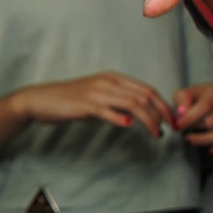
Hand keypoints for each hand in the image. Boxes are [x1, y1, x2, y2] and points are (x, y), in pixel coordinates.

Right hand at [10, 71, 173, 137]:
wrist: (41, 99)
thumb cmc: (69, 100)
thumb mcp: (98, 98)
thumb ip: (117, 103)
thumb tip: (136, 116)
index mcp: (113, 78)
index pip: (147, 89)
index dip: (163, 104)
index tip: (171, 120)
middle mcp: (108, 82)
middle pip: (144, 96)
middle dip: (161, 113)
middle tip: (170, 128)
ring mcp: (97, 93)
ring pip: (132, 104)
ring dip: (148, 120)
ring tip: (156, 134)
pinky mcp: (86, 105)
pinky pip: (108, 111)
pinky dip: (120, 118)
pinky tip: (129, 127)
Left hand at [172, 83, 212, 153]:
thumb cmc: (209, 97)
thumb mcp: (194, 92)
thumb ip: (183, 99)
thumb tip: (180, 113)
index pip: (205, 106)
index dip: (190, 118)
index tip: (178, 126)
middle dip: (195, 130)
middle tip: (184, 133)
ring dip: (205, 141)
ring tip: (190, 141)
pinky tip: (211, 151)